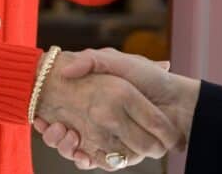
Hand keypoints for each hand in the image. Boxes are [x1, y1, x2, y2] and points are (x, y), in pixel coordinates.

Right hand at [34, 51, 185, 169]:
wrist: (181, 102)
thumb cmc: (153, 79)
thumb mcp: (119, 62)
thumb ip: (94, 60)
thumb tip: (67, 68)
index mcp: (100, 101)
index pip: (66, 112)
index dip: (50, 116)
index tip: (40, 115)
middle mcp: (101, 122)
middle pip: (66, 134)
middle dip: (54, 134)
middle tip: (47, 126)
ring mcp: (110, 139)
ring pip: (77, 150)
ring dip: (65, 146)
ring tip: (62, 134)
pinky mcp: (122, 155)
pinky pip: (97, 162)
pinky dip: (84, 159)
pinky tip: (79, 151)